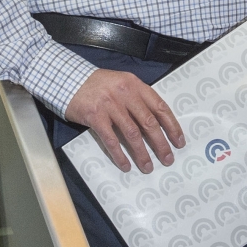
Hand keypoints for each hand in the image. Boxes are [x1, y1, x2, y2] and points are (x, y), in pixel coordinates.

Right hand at [63, 69, 183, 173]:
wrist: (68, 80)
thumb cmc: (96, 84)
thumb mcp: (121, 83)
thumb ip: (137, 98)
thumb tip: (155, 122)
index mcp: (135, 84)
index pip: (159, 107)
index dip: (172, 126)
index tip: (178, 141)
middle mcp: (124, 93)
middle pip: (149, 123)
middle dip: (160, 144)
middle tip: (167, 158)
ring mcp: (110, 105)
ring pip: (132, 134)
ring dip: (142, 153)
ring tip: (148, 166)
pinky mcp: (95, 117)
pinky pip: (111, 140)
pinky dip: (120, 155)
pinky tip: (125, 165)